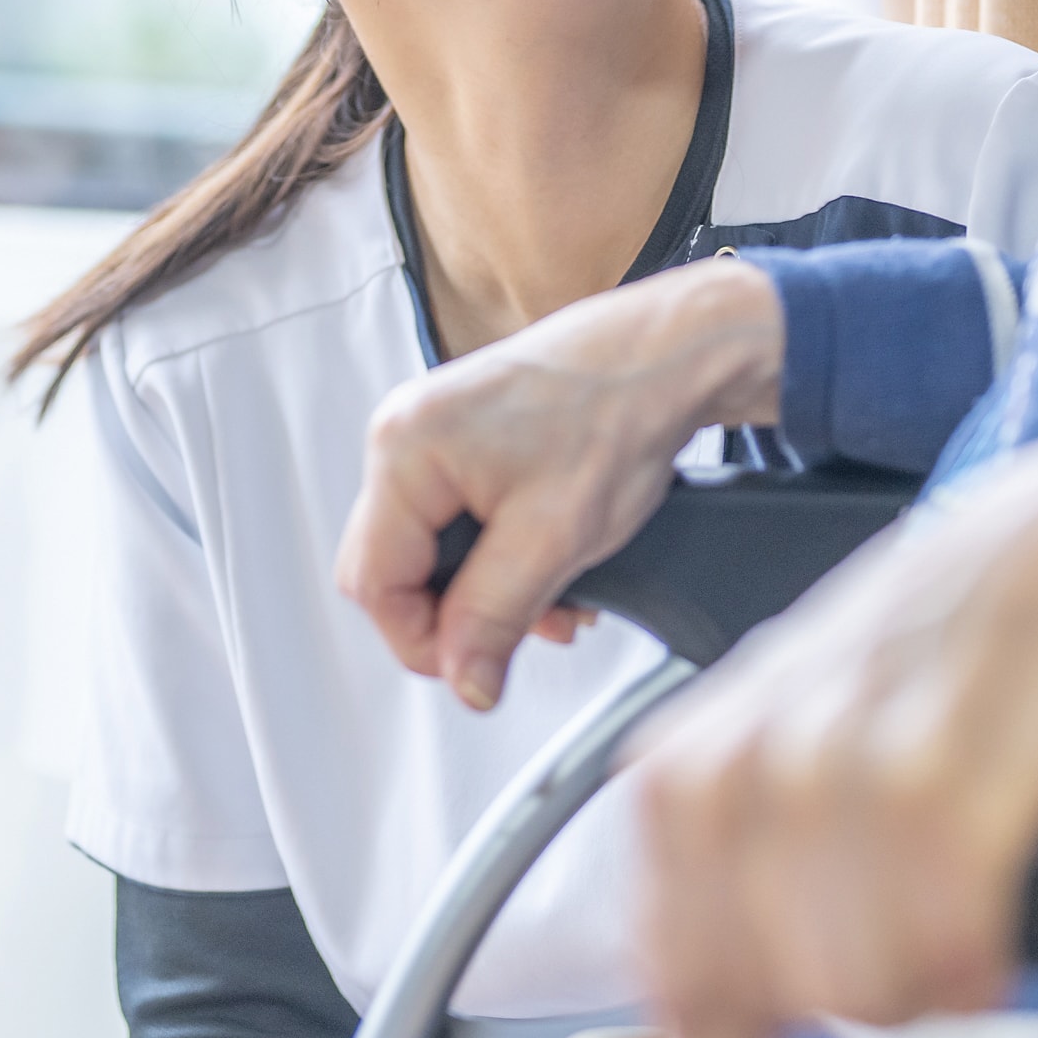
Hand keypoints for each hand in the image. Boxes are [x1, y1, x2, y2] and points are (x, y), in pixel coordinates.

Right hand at [336, 255, 784, 710]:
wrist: (664, 356)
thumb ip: (494, 616)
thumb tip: (464, 681)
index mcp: (405, 449)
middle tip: (519, 630)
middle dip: (458, 613)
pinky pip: (456, 517)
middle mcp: (406, 432)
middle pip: (394, 566)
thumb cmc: (615, 412)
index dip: (423, 639)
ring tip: (553, 598)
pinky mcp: (463, 437)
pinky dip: (497, 554)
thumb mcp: (552, 537)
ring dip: (487, 589)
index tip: (476, 665)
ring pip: (431, 548)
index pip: (373, 582)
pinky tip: (548, 563)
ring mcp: (433, 431)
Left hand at [627, 438, 1037, 1037]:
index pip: (671, 959)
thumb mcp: (788, 721)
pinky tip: (988, 958)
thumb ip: (737, 844)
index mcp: (692, 760)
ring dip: (909, 1000)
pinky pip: (936, 940)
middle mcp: (752, 761)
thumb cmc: (921, 644)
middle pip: (759, 986)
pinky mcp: (944, 774)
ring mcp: (843, 764)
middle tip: (890, 1005)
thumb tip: (716, 987)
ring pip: (847, 980)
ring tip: (949, 969)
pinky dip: (967, 973)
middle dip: (830, 1023)